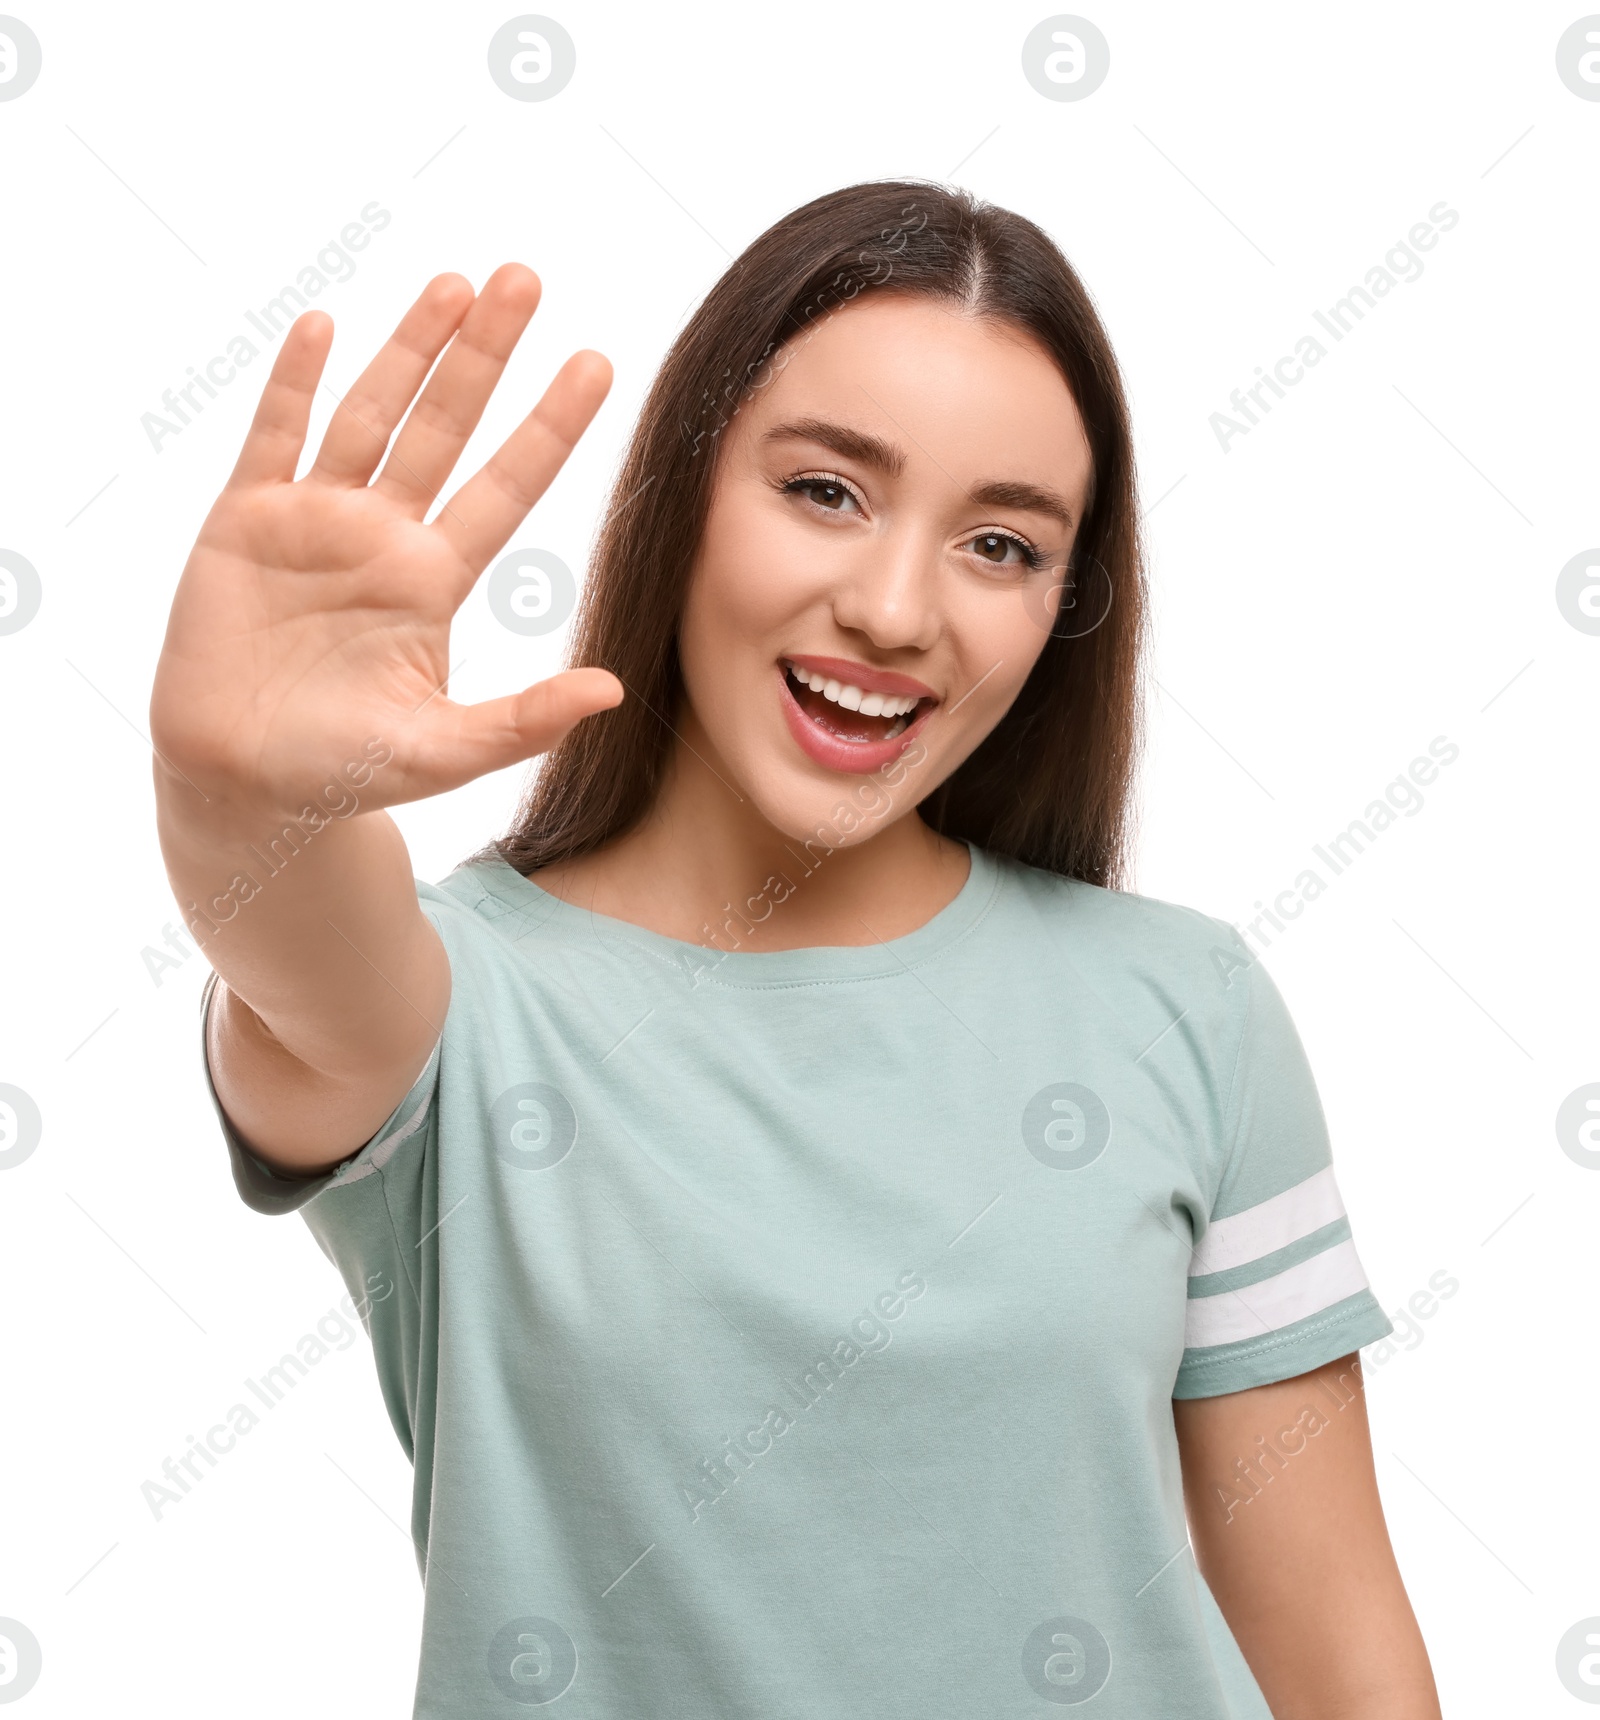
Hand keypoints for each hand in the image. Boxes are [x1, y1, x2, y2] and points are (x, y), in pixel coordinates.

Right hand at [149, 264, 621, 825]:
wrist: (244, 781)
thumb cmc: (345, 769)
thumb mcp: (444, 750)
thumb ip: (523, 720)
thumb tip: (612, 690)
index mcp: (435, 578)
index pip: (508, 485)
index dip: (549, 425)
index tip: (597, 362)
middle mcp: (384, 534)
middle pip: (445, 426)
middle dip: (484, 354)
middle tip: (526, 280)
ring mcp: (315, 519)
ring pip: (369, 415)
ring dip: (407, 349)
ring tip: (453, 283)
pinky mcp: (246, 521)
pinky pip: (274, 439)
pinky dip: (294, 385)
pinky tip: (323, 326)